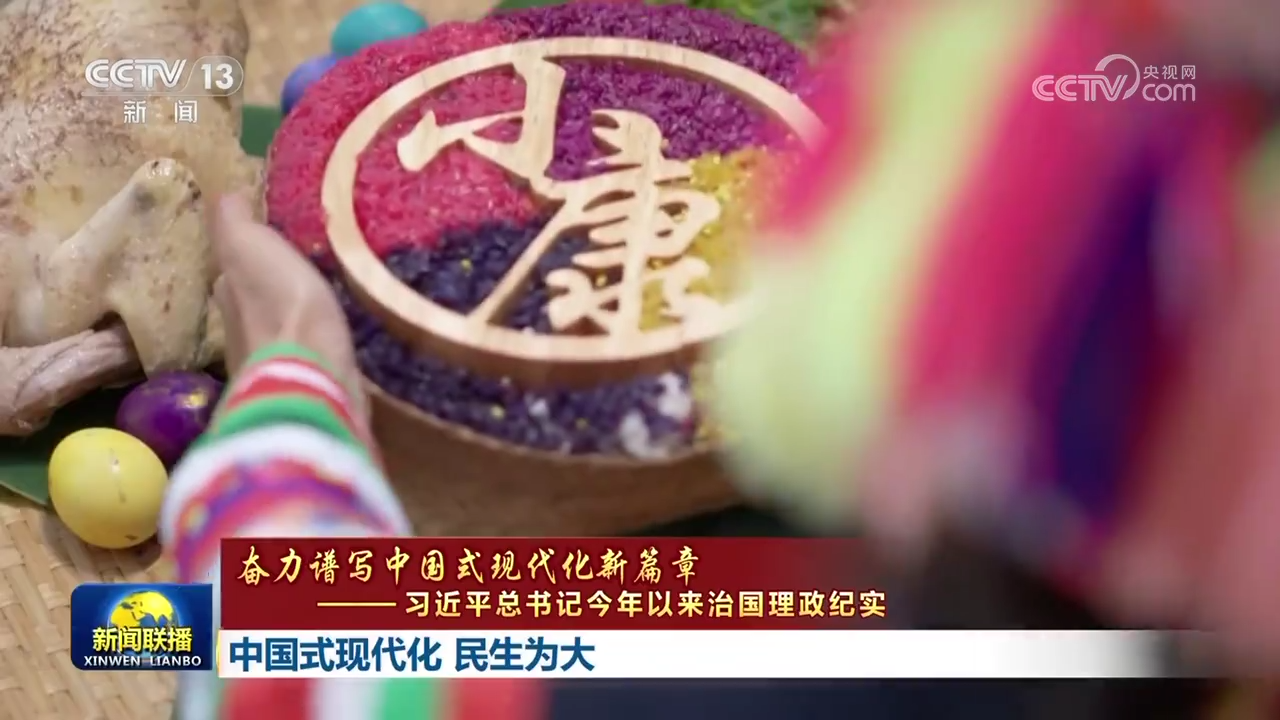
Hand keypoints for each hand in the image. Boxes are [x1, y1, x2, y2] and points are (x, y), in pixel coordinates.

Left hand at [210, 194, 366, 418]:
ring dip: (294, 320)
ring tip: (322, 305)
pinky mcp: (304, 384)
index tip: (270, 243)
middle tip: (299, 273)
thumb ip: (234, 223)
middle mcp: (241, 331)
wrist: (309, 374)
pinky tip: (331, 341)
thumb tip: (222, 195)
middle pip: (253, 303)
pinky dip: (314, 346)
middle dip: (271, 289)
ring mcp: (272, 362)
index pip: (232, 270)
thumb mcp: (249, 247)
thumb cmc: (280, 303)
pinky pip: (307, 356)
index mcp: (228, 294)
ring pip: (280, 331)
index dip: (248, 256)